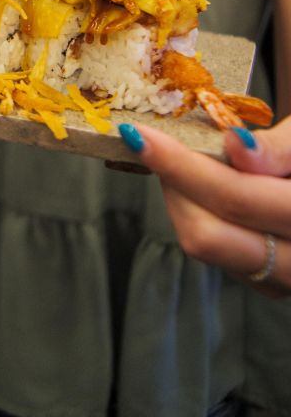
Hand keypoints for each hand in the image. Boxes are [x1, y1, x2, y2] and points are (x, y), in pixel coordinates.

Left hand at [118, 118, 290, 296]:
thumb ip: (277, 148)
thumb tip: (236, 144)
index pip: (234, 200)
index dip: (181, 166)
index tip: (139, 135)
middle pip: (206, 233)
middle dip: (173, 182)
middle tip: (156, 142)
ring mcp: (277, 279)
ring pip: (202, 246)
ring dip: (182, 198)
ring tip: (187, 160)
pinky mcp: (263, 281)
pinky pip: (213, 251)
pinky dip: (196, 212)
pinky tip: (204, 185)